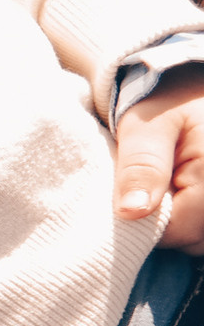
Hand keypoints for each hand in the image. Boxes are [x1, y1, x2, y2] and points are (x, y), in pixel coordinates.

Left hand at [113, 63, 203, 250]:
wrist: (185, 85)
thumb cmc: (162, 101)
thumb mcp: (145, 126)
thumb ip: (141, 167)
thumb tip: (133, 212)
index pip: (182, 230)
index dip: (149, 227)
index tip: (129, 206)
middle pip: (196, 239)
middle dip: (166, 228)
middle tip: (145, 196)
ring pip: (203, 237)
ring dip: (179, 225)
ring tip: (161, 194)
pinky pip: (203, 227)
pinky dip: (188, 219)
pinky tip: (174, 198)